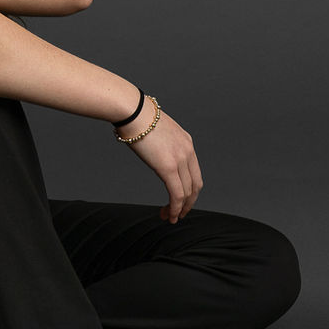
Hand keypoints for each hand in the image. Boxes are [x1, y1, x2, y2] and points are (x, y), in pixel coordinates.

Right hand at [119, 105, 202, 223]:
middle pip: (195, 185)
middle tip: (179, 213)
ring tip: (171, 217)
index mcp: (186, 142)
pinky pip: (176, 194)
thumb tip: (150, 147)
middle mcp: (188, 151)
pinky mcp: (168, 167)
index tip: (181, 199)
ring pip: (187, 192)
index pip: (194, 172)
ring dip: (181, 208)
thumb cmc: (137, 117)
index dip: (190, 189)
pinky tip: (170, 215)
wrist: (133, 111)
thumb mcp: (156, 130)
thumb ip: (159, 143)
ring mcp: (180, 159)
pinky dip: (176, 208)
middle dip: (189, 203)